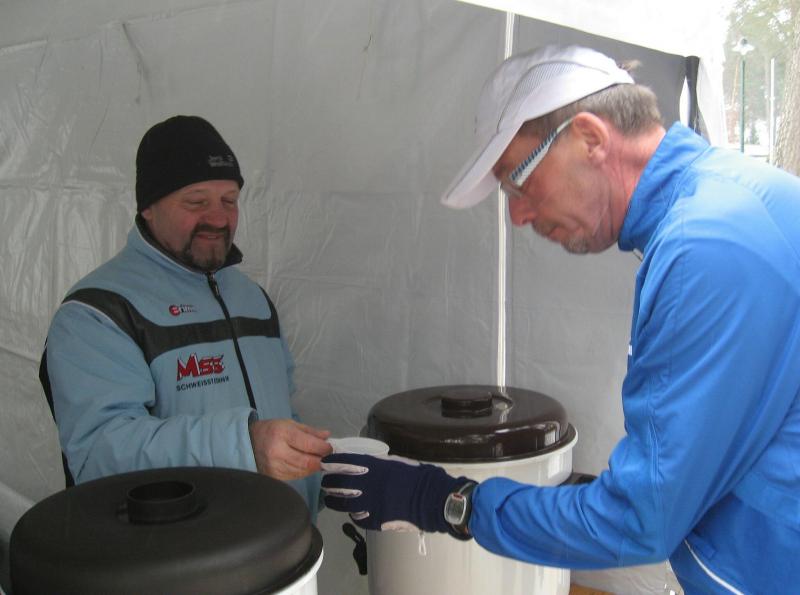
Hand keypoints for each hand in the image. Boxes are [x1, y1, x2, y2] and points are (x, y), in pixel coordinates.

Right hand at [249, 419, 331, 480]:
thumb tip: (327, 436)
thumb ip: (309, 431)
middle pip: (307, 462)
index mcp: (282, 434)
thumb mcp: (289, 424)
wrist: (247, 443)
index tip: (330, 448)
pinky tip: (304, 465)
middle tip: (328, 457)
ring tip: (316, 459)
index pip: (309, 444)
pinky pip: (295, 476)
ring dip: (313, 467)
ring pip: (303, 471)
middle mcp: (277, 452)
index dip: (323, 448)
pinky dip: (304, 471)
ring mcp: (274, 467)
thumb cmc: (271, 431)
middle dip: (321, 460)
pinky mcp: (274, 477)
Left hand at [321, 453, 470, 533]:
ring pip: (343, 503)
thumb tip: (364, 465)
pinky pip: (357, 517)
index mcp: (375, 467)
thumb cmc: (417, 476)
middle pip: (340, 484)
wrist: (432, 499)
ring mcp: (371, 504)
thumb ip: (378, 465)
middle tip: (326, 482)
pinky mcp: (376, 520)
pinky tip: (351, 512)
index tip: (326, 462)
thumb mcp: (396, 463)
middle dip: (330, 482)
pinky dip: (352, 514)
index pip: (346, 462)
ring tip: (331, 499)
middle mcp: (369, 485)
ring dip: (334, 500)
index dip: (333, 462)